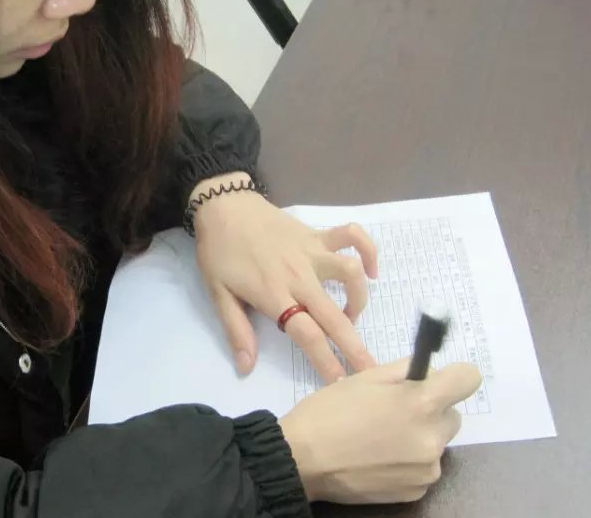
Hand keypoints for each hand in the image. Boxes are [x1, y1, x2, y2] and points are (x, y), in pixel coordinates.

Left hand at [191, 173, 378, 381]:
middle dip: (356, 347)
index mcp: (274, 295)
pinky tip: (370, 271)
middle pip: (335, 316)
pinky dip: (367, 251)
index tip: (341, 385)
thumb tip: (246, 368)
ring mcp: (311, 252)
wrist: (224, 206)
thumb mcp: (218, 293)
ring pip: (350, 274)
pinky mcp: (316, 234)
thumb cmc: (219, 252)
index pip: (307, 335)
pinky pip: (351, 236)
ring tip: (351, 315)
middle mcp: (299, 276)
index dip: (326, 361)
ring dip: (359, 299)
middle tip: (371, 371)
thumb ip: (236, 330)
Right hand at [279, 359, 481, 504]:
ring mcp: (427, 469)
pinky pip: (423, 467)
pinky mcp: (417, 491)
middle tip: (393, 410)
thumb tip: (428, 371)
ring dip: (418, 436)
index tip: (434, 381)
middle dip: (430, 409)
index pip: (469, 379)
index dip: (453, 376)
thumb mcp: (364, 378)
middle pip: (452, 414)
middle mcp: (432, 438)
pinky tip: (378, 458)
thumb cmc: (329, 412)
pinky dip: (408, 462)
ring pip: (436, 442)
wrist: (302, 460)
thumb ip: (404, 370)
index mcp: (421, 402)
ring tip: (380, 437)